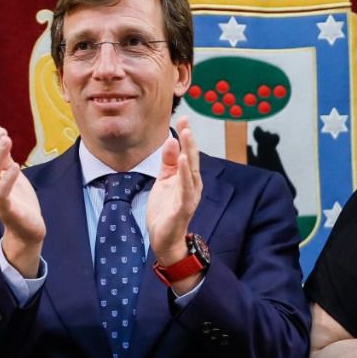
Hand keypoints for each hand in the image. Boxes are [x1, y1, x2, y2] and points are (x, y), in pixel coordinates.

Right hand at [0, 125, 43, 276]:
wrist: (28, 229)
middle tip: (2, 132)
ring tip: (7, 141)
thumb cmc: (18, 200)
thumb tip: (1, 137)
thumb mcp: (10, 175)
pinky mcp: (6, 211)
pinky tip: (16, 166)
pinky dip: (7, 179)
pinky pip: (1, 194)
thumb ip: (4, 160)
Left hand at [147, 116, 202, 265]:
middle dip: (189, 140)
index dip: (185, 136)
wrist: (164, 238)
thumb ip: (169, 162)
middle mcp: (192, 185)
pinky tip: (184, 161)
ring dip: (190, 152)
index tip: (183, 119)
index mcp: (187, 178)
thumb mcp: (164, 181)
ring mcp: (189, 196)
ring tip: (186, 135)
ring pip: (192, 171)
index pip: (187, 153)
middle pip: (192, 158)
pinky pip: (186, 188)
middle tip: (186, 122)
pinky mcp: (184, 207)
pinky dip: (185, 174)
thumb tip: (171, 142)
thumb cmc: (165, 210)